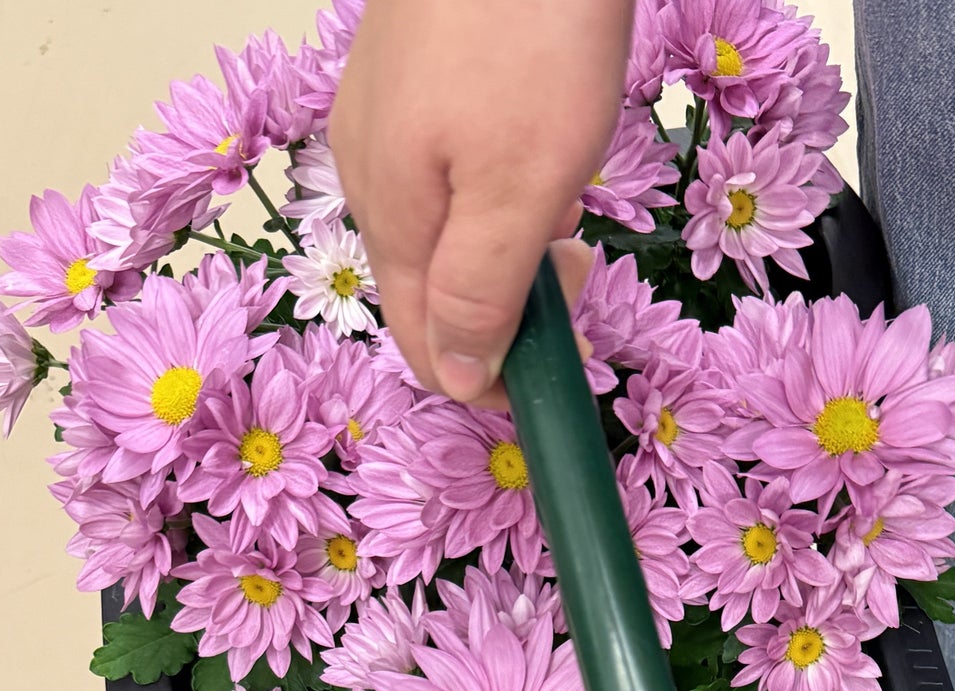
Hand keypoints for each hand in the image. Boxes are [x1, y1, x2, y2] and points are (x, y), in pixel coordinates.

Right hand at [331, 0, 634, 405]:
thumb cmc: (528, 42)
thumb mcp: (519, 192)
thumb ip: (482, 294)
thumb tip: (453, 379)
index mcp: (393, 221)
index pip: (424, 347)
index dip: (489, 384)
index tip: (557, 381)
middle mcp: (371, 180)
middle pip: (435, 294)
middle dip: (511, 312)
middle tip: (583, 271)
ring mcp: (386, 128)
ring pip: (449, 236)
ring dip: (514, 251)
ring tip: (568, 203)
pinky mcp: (413, 87)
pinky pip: (453, 179)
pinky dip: (504, 196)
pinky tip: (543, 158)